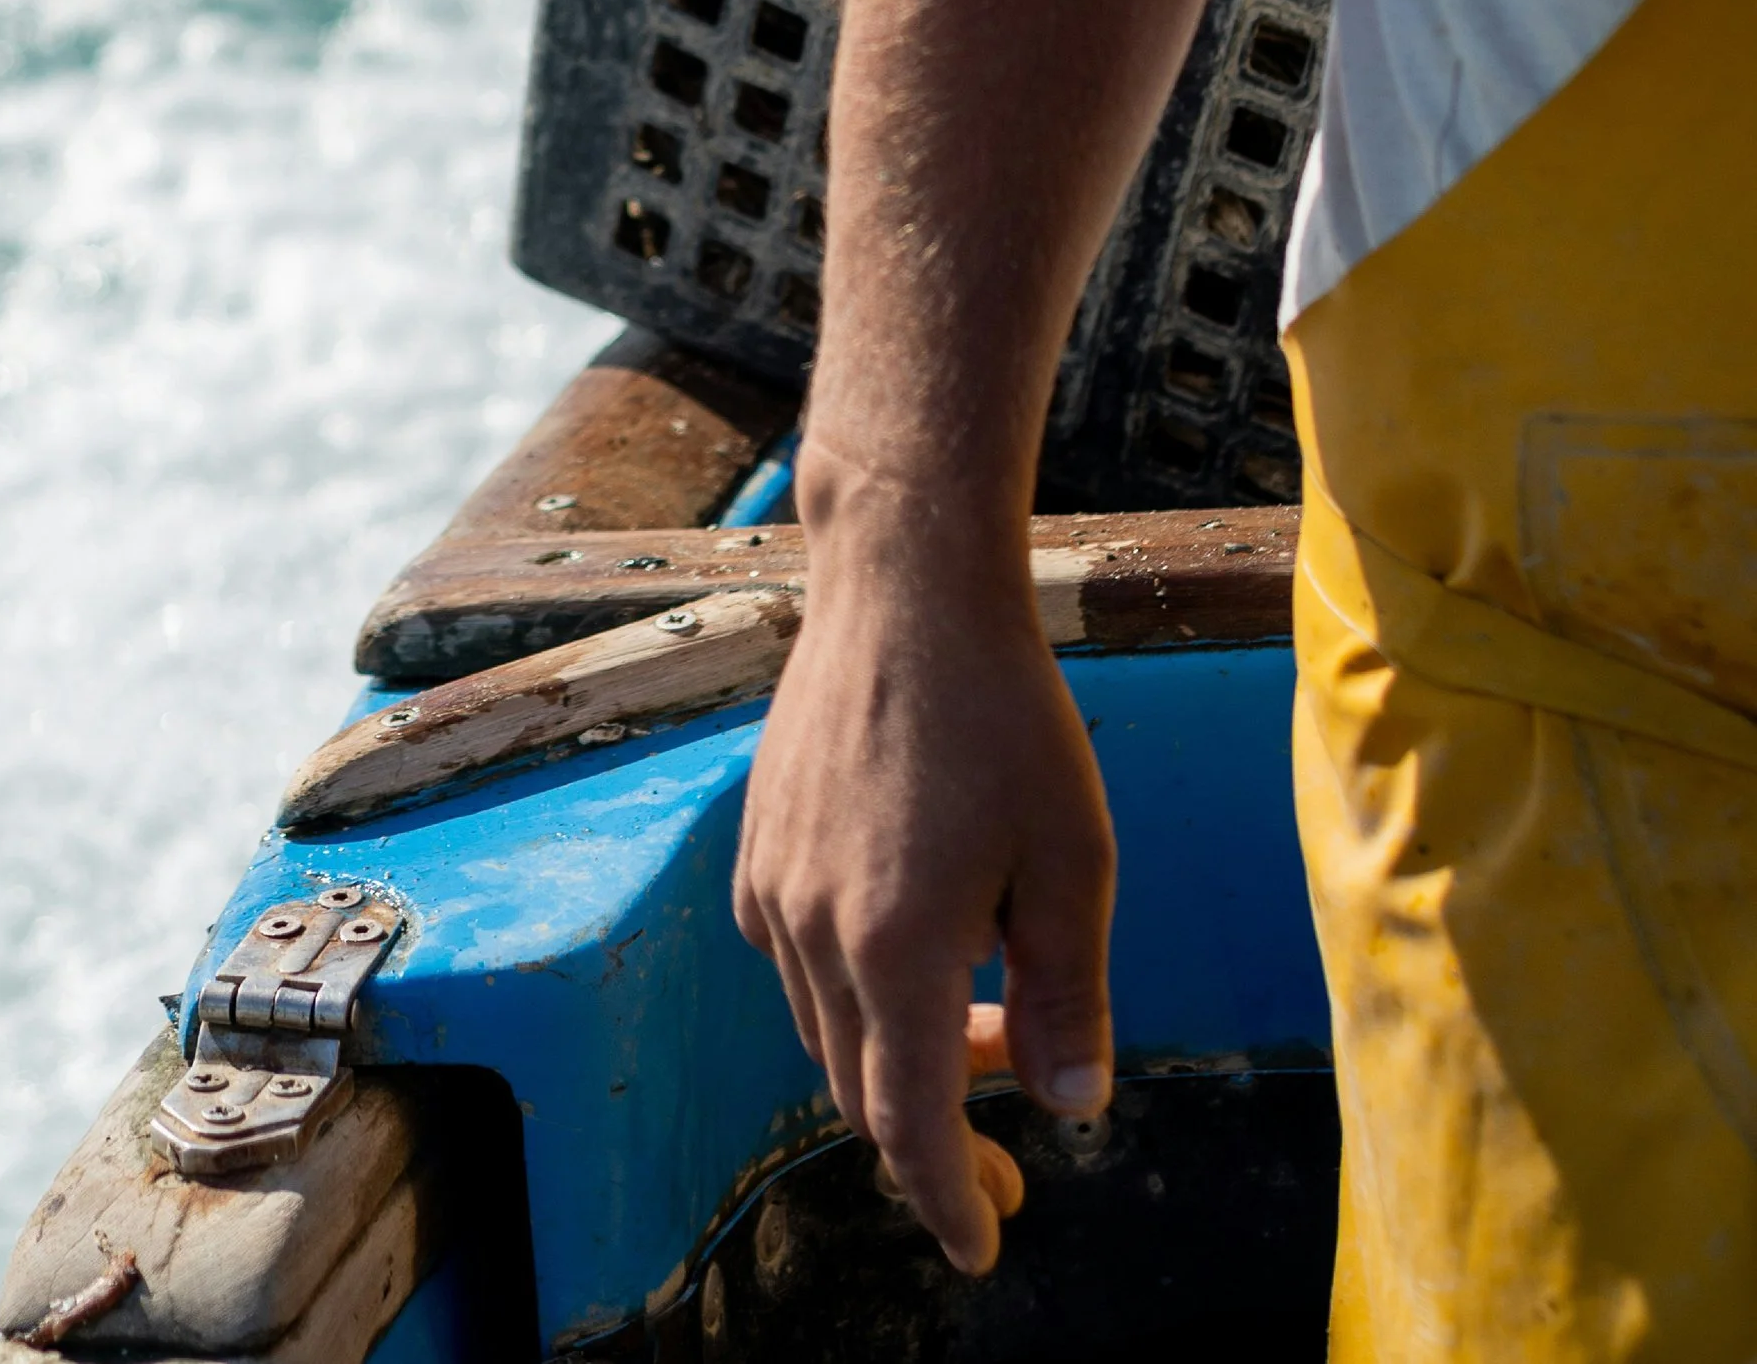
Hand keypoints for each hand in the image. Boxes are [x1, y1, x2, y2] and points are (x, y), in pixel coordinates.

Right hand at [731, 485, 1116, 1274]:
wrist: (902, 585)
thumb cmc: (1004, 710)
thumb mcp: (1073, 858)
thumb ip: (1070, 993)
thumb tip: (1073, 1105)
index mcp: (893, 948)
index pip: (908, 1126)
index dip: (948, 1200)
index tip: (984, 1247)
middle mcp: (810, 930)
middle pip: (861, 1087)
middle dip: (933, 1146)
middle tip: (1010, 1169)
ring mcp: (773, 883)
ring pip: (825, 1027)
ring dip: (900, 1061)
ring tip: (990, 1036)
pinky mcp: (759, 841)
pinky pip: (797, 960)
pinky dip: (856, 995)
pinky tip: (919, 950)